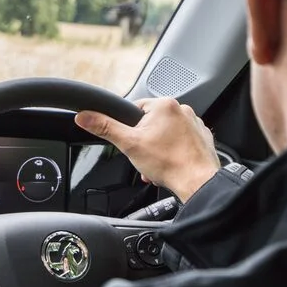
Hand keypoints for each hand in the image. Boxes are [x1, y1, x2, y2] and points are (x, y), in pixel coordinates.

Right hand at [75, 98, 219, 201]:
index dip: (128, 128)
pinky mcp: (201, 137)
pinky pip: (181, 141)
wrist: (197, 182)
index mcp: (164, 105)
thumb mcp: (128, 144)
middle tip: (145, 155)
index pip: (135, 109)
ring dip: (158, 148)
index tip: (132, 142)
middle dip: (144, 141)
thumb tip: (84, 116)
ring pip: (166, 133)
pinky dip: (173, 151)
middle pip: (150, 123)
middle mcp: (183, 110)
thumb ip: (105, 128)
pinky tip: (170, 163)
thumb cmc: (169, 163)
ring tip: (158, 162)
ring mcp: (195, 123)